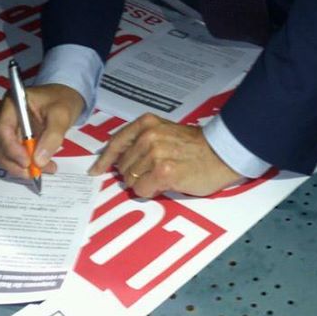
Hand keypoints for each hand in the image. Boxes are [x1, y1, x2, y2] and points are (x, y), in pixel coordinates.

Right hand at [0, 83, 83, 178]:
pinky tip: (43, 166)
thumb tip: (39, 161)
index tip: (27, 162)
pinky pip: (14, 155)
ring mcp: (7, 128)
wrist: (65, 96)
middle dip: (15, 163)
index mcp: (12, 104)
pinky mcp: (13, 138)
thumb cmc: (62, 100)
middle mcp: (3, 116)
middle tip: (36, 173)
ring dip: (21, 167)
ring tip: (46, 169)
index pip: (2, 130)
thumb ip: (52, 136)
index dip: (11, 149)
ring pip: (4, 154)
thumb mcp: (62, 115)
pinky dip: (26, 164)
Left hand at [90, 113, 240, 197]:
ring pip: (131, 180)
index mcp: (147, 124)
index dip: (104, 159)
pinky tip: (165, 184)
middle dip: (132, 174)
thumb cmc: (195, 146)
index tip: (96, 170)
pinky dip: (150, 191)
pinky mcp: (163, 172)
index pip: (116, 142)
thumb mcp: (166, 132)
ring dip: (143, 183)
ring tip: (163, 176)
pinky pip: (141, 190)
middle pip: (122, 166)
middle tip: (153, 172)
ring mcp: (155, 154)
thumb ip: (143, 140)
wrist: (220, 154)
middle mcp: (148, 136)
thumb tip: (118, 160)